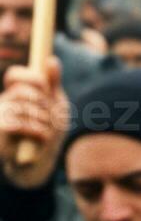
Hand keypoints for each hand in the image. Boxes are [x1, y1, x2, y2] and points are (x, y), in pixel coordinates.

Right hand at [0, 58, 68, 188]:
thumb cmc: (47, 129)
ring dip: (43, 120)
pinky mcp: (0, 130)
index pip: (14, 75)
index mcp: (15, 93)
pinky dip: (37, 130)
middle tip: (51, 115)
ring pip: (23, 108)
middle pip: (22, 91)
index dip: (30, 77)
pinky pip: (18, 124)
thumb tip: (51, 59)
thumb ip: (52, 83)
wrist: (39, 161)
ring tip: (47, 129)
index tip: (45, 87)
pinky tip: (43, 136)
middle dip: (43, 103)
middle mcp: (3, 102)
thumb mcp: (54, 105)